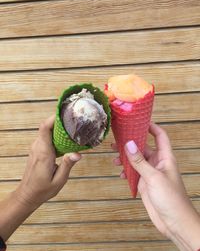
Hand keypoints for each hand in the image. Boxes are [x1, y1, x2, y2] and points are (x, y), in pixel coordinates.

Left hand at [14, 115, 80, 209]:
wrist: (28, 195)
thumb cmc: (43, 189)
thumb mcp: (59, 180)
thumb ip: (67, 165)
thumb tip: (78, 154)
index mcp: (43, 153)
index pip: (44, 128)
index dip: (53, 118)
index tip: (65, 113)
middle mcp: (37, 147)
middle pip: (46, 127)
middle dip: (59, 120)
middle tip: (73, 119)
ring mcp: (35, 148)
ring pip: (45, 131)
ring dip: (57, 127)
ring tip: (71, 127)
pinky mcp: (36, 151)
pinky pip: (45, 137)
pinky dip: (54, 134)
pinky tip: (64, 138)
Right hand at [113, 123, 199, 250]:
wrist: (174, 222)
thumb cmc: (171, 198)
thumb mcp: (154, 178)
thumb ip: (140, 161)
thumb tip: (129, 144)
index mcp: (165, 157)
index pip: (160, 136)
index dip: (151, 127)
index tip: (138, 120)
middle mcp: (157, 163)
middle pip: (143, 147)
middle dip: (131, 143)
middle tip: (116, 141)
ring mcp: (150, 173)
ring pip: (136, 160)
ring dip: (126, 158)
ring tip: (114, 158)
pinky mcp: (145, 183)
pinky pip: (134, 173)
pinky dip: (126, 171)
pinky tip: (121, 173)